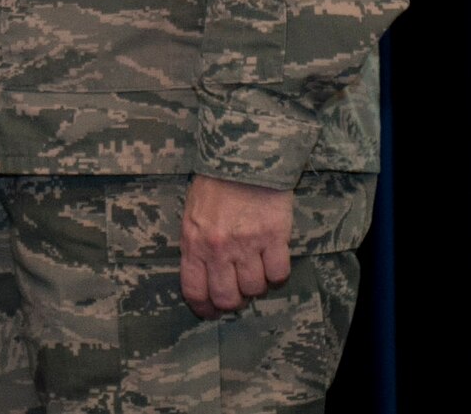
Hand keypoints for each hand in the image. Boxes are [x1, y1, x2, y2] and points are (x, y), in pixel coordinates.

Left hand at [178, 174, 294, 318]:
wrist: (242, 158)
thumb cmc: (214, 185)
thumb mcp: (192, 214)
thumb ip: (196, 244)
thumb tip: (203, 276)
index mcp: (193, 241)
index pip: (194, 289)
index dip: (203, 308)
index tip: (210, 312)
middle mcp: (217, 248)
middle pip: (227, 298)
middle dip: (233, 301)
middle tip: (238, 292)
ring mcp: (246, 244)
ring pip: (255, 289)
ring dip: (256, 285)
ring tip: (255, 268)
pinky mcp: (274, 237)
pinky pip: (278, 274)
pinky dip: (277, 274)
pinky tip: (272, 260)